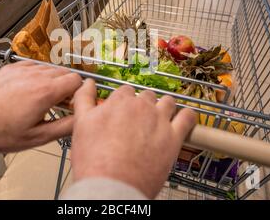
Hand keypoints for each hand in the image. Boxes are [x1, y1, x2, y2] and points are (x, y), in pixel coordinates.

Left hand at [0, 61, 81, 152]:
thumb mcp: (37, 137)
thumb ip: (65, 127)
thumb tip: (80, 120)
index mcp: (44, 92)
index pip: (77, 80)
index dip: (78, 92)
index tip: (72, 103)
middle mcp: (35, 75)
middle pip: (65, 72)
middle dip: (66, 87)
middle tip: (58, 104)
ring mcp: (22, 69)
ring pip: (50, 68)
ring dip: (52, 81)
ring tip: (42, 99)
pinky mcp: (12, 68)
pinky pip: (34, 66)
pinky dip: (37, 75)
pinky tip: (30, 90)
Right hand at [71, 79, 195, 198]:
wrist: (112, 186)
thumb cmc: (95, 160)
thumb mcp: (81, 124)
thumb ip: (84, 99)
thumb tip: (88, 83)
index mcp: (119, 101)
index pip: (125, 91)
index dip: (124, 102)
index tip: (123, 112)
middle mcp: (141, 106)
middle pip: (146, 96)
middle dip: (143, 105)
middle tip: (138, 121)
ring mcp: (160, 120)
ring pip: (168, 102)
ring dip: (165, 107)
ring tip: (160, 119)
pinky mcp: (174, 137)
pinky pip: (188, 118)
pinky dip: (188, 116)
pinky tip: (184, 119)